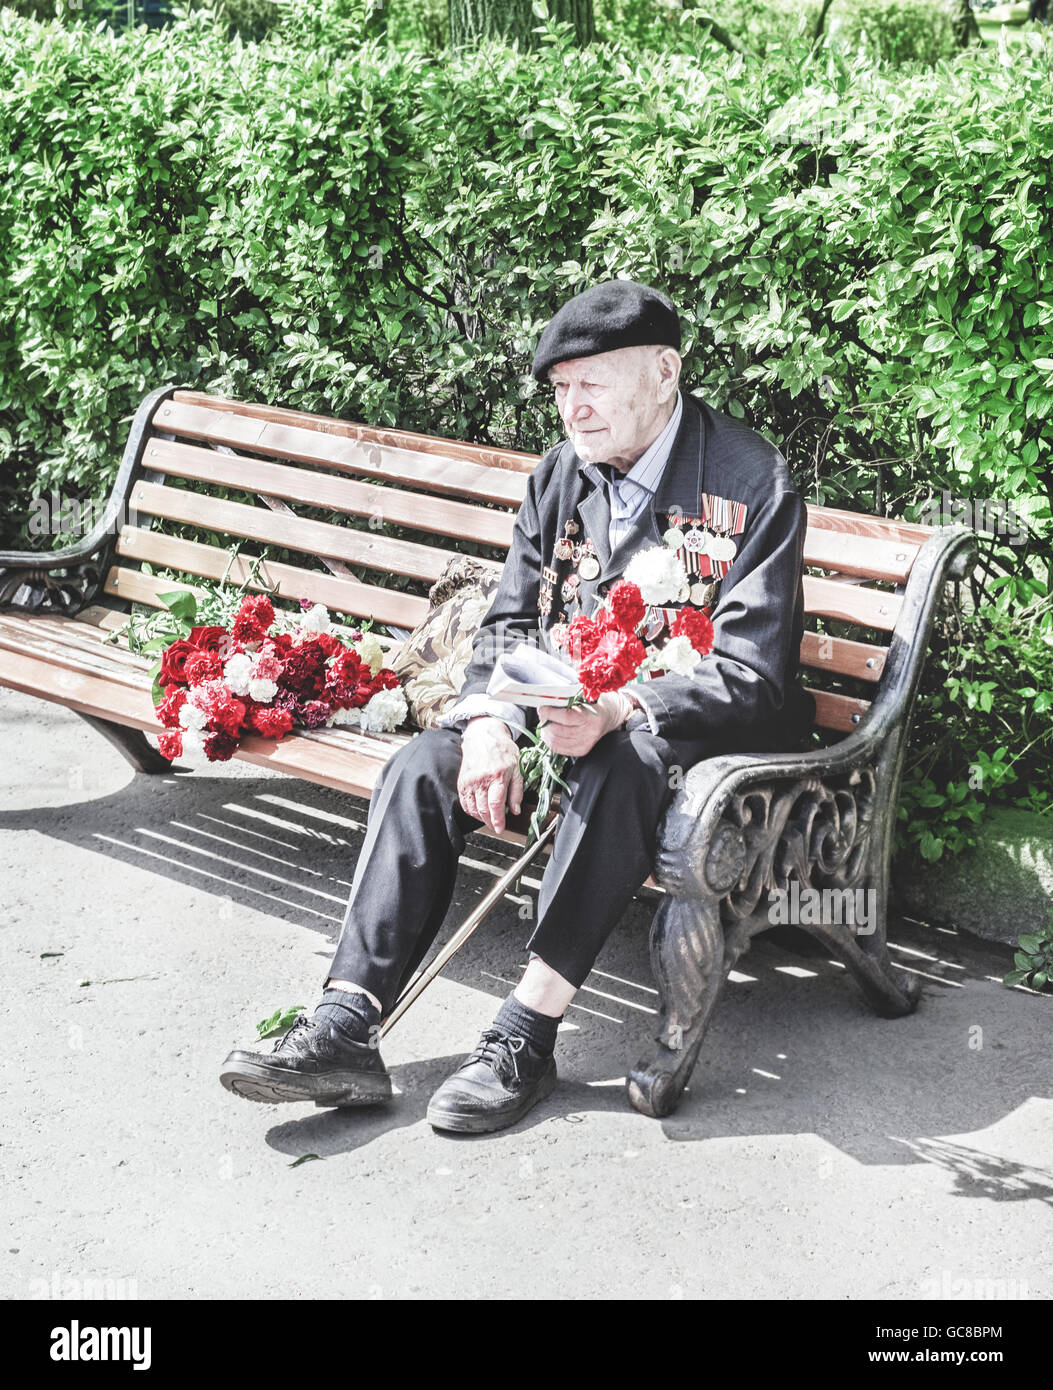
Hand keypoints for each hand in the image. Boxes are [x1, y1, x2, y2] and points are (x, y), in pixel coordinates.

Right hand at [458, 717, 523, 833]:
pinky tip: (479, 811)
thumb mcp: (517, 768)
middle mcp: (481, 780)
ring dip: (481, 818)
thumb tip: (515, 810)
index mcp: (497, 776)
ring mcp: (469, 781)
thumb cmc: (502, 750)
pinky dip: (471, 811)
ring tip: (489, 818)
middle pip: (483, 809)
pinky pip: (465, 803)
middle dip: (490, 822)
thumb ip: (517, 790)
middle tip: (497, 826)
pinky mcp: (462, 782)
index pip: (495, 805)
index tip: (500, 828)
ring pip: (473, 809)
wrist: (483, 736)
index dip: (498, 820)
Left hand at [537, 691, 633, 757]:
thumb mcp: (585, 696)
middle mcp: (589, 733)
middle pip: (558, 731)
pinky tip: (549, 732)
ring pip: (556, 741)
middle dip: (545, 721)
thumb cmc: (596, 704)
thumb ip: (567, 699)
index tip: (542, 707)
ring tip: (545, 722)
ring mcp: (585, 744)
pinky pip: (559, 748)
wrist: (609, 716)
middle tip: (542, 713)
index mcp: (591, 717)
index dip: (550, 713)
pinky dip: (550, 740)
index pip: (565, 718)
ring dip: (545, 731)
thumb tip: (547, 701)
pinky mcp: (581, 751)